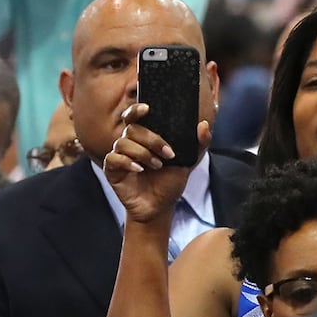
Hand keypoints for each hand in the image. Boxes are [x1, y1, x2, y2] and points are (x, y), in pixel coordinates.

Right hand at [102, 104, 210, 225]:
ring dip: (142, 153)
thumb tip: (204, 124)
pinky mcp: (112, 170)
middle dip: (151, 139)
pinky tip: (139, 169)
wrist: (160, 207)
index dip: (137, 109)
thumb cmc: (170, 182)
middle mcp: (130, 143)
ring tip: (157, 166)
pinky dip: (127, 162)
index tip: (147, 109)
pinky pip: (113, 158)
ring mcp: (120, 156)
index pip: (135, 116)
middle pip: (132, 129)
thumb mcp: (189, 161)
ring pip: (123, 143)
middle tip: (167, 154)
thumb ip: (199, 143)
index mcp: (144, 137)